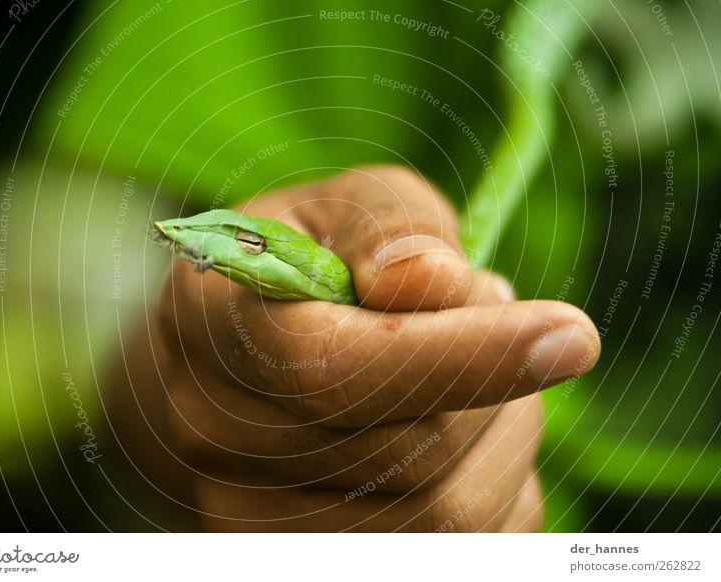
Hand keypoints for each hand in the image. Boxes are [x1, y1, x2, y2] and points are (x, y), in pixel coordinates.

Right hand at [111, 166, 599, 530]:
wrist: (236, 349)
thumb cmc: (304, 265)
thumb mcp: (340, 208)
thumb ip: (385, 227)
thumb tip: (433, 282)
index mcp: (214, 325)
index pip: (332, 370)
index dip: (460, 357)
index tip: (570, 334)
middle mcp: (218, 437)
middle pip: (408, 451)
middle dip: (491, 380)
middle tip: (492, 313)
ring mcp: (255, 513)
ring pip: (443, 516)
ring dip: (502, 434)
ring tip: (480, 369)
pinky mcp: (309, 555)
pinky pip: (458, 551)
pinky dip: (495, 485)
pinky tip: (467, 433)